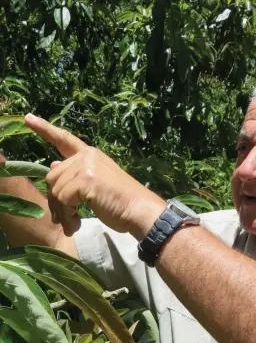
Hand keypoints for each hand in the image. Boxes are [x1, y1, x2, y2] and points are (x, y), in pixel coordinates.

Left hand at [24, 114, 164, 237]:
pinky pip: (63, 199)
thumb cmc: (122, 202)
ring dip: (62, 212)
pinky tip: (77, 222)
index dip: (45, 129)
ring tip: (73, 223)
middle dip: (55, 201)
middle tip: (65, 219)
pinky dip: (67, 215)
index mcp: (91, 155)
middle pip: (52, 177)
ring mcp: (87, 166)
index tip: (28, 119)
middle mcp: (88, 156)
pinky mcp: (86, 180)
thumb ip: (74, 174)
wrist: (140, 211)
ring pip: (56, 190)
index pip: (65, 139)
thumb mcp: (96, 185)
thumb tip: (51, 166)